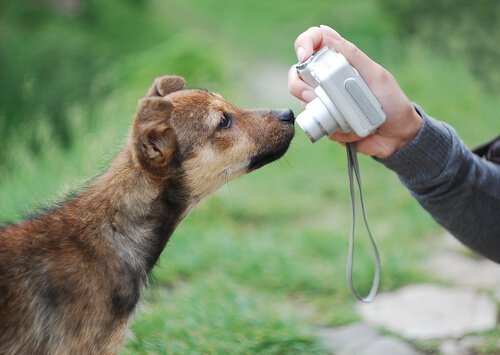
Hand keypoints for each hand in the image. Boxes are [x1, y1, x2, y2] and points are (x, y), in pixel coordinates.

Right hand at [288, 25, 422, 158]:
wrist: (397, 136)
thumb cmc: (391, 102)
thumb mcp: (375, 75)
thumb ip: (352, 55)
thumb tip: (326, 33)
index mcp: (339, 62)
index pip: (313, 44)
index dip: (303, 45)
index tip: (305, 56)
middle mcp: (327, 80)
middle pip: (297, 75)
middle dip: (299, 86)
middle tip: (312, 96)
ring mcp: (325, 102)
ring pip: (302, 102)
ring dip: (316, 110)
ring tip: (337, 116)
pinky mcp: (326, 123)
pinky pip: (316, 125)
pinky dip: (330, 129)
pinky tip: (347, 130)